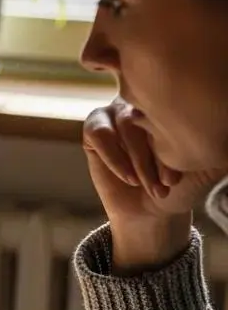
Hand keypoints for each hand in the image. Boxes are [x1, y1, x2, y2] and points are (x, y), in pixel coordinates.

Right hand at [83, 99, 225, 268]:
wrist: (153, 210)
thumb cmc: (183, 183)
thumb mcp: (207, 160)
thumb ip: (217, 135)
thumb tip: (222, 119)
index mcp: (174, 99)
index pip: (177, 104)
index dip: (180, 139)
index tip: (181, 176)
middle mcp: (144, 99)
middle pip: (151, 111)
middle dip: (161, 152)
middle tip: (170, 182)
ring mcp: (118, 111)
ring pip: (127, 124)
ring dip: (141, 160)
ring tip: (153, 186)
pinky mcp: (95, 128)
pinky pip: (101, 134)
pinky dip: (116, 159)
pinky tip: (129, 178)